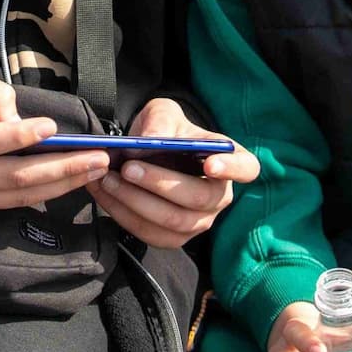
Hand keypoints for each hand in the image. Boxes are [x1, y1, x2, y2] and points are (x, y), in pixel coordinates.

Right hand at [0, 66, 110, 215]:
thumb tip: (21, 120)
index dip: (18, 137)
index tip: (50, 127)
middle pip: (10, 178)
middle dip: (60, 170)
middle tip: (98, 159)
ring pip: (13, 198)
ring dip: (59, 186)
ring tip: (93, 172)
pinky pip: (3, 203)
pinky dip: (38, 194)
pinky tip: (65, 182)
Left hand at [85, 98, 258, 248]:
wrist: (148, 152)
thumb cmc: (166, 130)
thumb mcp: (163, 113)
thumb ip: (160, 122)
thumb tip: (152, 140)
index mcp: (230, 160)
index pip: (246, 167)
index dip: (232, 168)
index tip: (211, 164)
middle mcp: (220, 195)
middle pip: (198, 198)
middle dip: (160, 183)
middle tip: (128, 167)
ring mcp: (199, 221)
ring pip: (172, 221)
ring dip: (136, 201)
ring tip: (109, 180)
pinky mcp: (174, 237)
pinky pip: (150, 234)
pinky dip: (123, 215)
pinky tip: (105, 194)